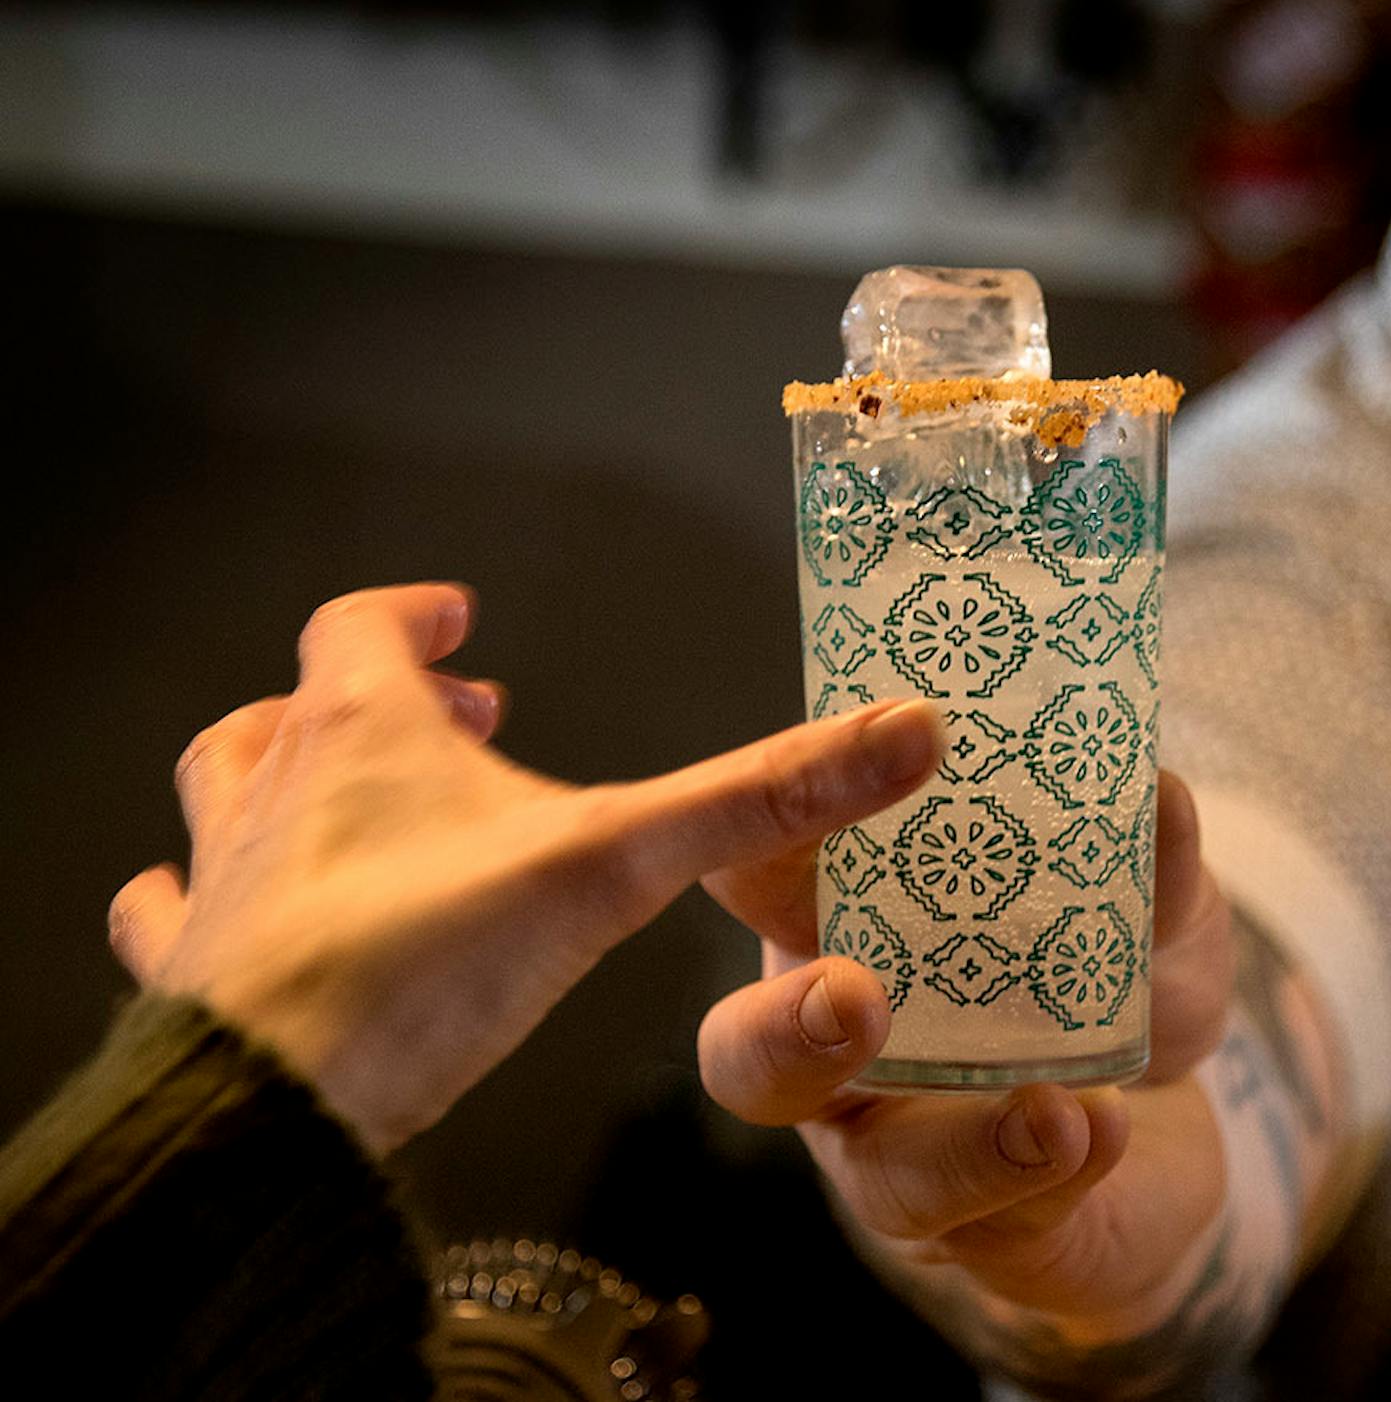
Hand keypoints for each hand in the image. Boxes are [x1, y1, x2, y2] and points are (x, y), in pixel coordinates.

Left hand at [107, 582, 945, 1152]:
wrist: (278, 1102)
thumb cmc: (427, 962)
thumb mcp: (619, 864)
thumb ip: (762, 800)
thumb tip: (905, 732)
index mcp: (361, 732)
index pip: (365, 625)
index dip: (415, 613)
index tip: (460, 617)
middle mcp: (271, 788)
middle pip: (295, 706)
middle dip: (372, 701)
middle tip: (444, 714)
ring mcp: (215, 882)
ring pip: (216, 790)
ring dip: (268, 777)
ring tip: (320, 789)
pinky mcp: (185, 975)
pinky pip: (159, 911)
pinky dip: (180, 898)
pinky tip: (194, 908)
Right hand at [696, 771, 1237, 1336]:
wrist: (1185, 1124)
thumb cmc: (1121, 975)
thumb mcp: (1154, 903)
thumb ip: (1153, 860)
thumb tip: (1158, 791)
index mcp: (853, 929)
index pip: (763, 869)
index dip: (782, 815)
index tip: (865, 766)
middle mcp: (845, 1051)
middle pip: (748, 1054)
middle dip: (784, 1030)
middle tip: (853, 998)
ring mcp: (901, 1155)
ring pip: (876, 1175)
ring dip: (957, 1145)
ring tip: (1053, 1110)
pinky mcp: (981, 1235)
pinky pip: (997, 1226)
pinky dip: (1053, 1178)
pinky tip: (1103, 1133)